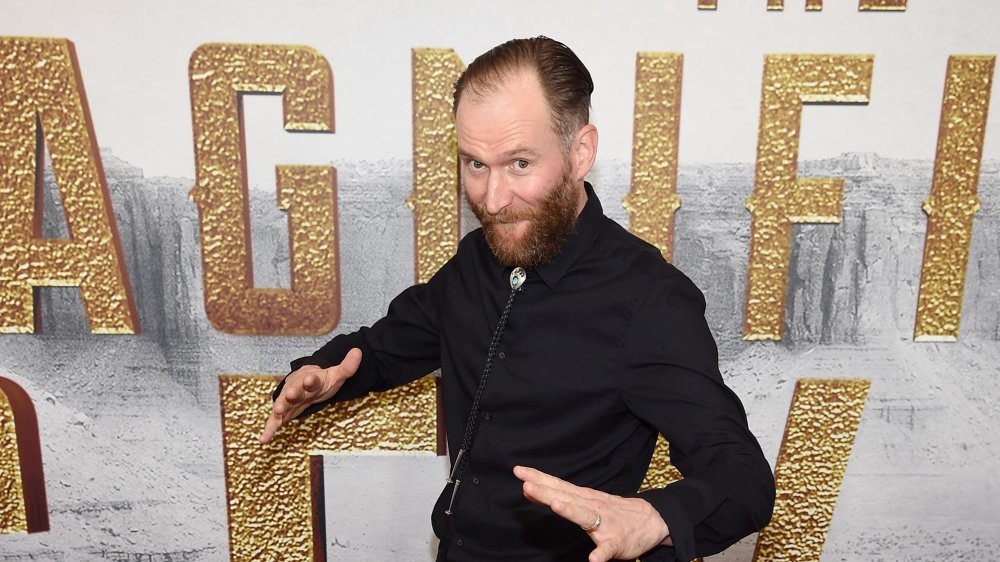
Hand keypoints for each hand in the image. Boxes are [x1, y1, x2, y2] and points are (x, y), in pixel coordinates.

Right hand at [258, 348, 362, 443]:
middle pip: (294, 390)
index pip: (312, 379)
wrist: (305, 382)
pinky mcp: (282, 412)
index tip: (309, 379)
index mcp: (310, 379)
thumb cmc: (321, 381)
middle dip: (292, 393)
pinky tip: (263, 440)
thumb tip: (358, 351)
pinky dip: (269, 430)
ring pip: (283, 404)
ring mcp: (288, 401)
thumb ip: (347, 367)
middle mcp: (296, 388)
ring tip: (277, 412)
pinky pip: (274, 421)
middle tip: (289, 394)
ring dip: (280, 408)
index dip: (310, 380)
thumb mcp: (336, 375)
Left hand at [514, 465, 670, 561]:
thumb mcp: (586, 500)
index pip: (558, 485)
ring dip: (571, 511)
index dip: (539, 478)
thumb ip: (559, 496)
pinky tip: (593, 560)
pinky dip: (600, 555)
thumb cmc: (613, 511)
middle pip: (566, 497)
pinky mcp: (617, 543)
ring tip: (556, 505)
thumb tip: (529, 488)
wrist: (651, 520)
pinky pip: (607, 550)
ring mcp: (605, 525)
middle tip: (527, 485)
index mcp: (584, 498)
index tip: (520, 471)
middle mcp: (592, 507)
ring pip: (585, 517)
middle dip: (546, 492)